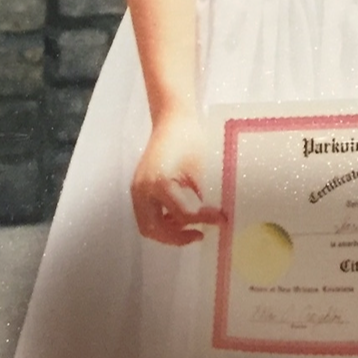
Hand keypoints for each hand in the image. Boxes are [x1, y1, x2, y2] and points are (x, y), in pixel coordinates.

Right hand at [131, 111, 223, 245]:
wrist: (172, 120)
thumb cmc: (189, 139)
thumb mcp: (200, 169)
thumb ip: (202, 196)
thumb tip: (215, 218)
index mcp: (159, 182)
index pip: (182, 214)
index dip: (203, 220)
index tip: (221, 219)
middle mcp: (143, 189)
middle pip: (154, 229)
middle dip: (177, 238)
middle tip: (200, 234)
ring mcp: (137, 189)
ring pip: (147, 225)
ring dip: (168, 232)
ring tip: (190, 229)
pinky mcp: (139, 188)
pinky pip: (146, 215)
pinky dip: (161, 222)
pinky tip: (179, 218)